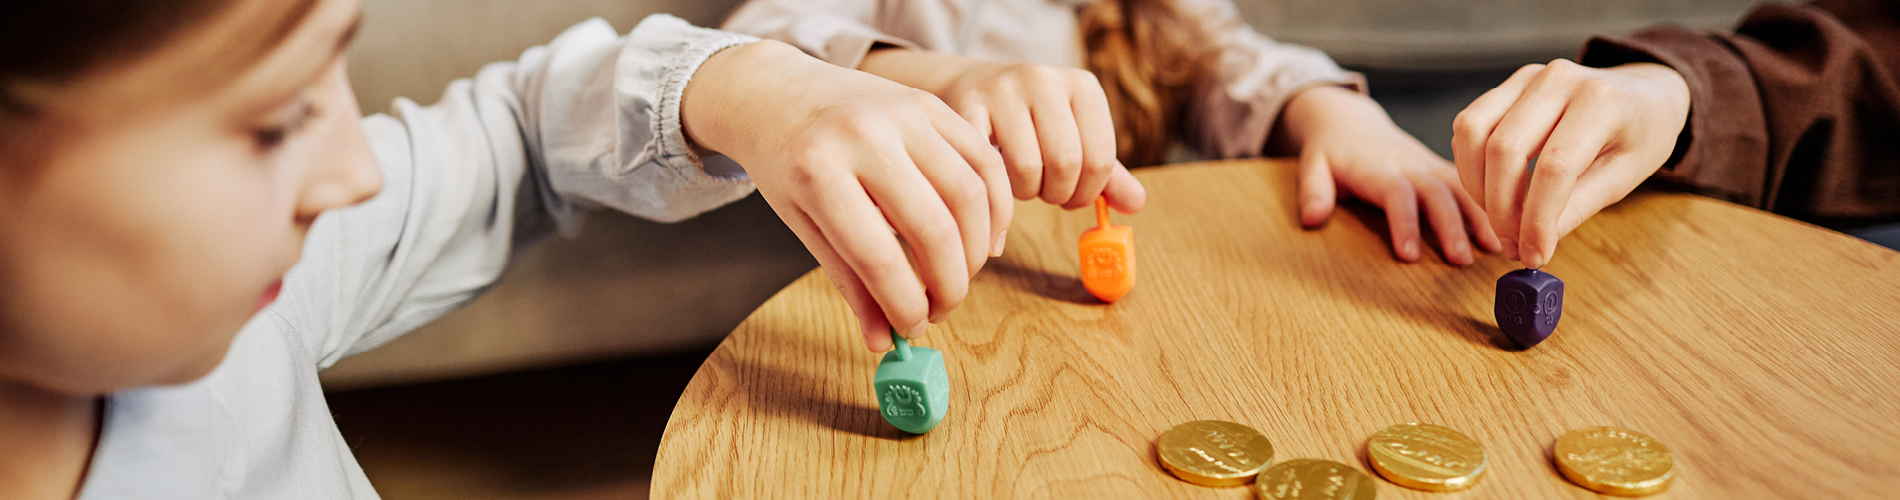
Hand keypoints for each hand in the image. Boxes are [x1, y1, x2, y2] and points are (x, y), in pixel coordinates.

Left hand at [681, 41, 1012, 350]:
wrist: (779, 92)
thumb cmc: (788, 163)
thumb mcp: (803, 223)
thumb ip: (848, 281)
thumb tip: (883, 341)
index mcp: (818, 172)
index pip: (877, 258)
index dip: (905, 305)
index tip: (913, 328)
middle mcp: (865, 137)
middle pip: (935, 228)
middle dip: (950, 285)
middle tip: (942, 309)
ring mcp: (904, 114)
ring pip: (970, 195)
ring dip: (976, 251)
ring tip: (959, 276)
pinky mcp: (932, 103)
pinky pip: (983, 160)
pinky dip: (994, 206)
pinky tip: (980, 237)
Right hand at [859, 49, 1145, 212]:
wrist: (976, 87)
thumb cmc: (1036, 124)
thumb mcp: (1076, 138)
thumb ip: (1107, 174)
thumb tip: (1135, 204)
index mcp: (1083, 86)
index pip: (1100, 160)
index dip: (1088, 192)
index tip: (1074, 196)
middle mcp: (1045, 78)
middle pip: (1066, 165)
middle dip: (1058, 194)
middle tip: (1047, 193)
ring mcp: (1004, 89)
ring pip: (1025, 170)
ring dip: (1025, 193)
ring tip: (1021, 183)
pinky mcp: (967, 106)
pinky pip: (987, 167)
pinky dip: (993, 192)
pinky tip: (993, 189)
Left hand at [1277, 86, 1501, 264]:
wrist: (1350, 121)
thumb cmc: (1329, 151)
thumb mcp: (1310, 164)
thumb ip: (1312, 190)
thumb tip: (1311, 218)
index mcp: (1376, 166)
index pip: (1394, 192)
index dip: (1403, 222)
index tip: (1409, 256)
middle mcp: (1408, 163)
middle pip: (1435, 191)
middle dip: (1450, 225)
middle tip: (1462, 261)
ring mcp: (1429, 164)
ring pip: (1462, 185)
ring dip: (1481, 216)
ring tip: (1500, 247)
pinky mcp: (1443, 167)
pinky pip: (1472, 182)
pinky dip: (1493, 203)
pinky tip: (1511, 227)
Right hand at [1452, 60, 1689, 267]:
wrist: (1644, 93)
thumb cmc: (1640, 136)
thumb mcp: (1624, 177)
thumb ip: (1578, 207)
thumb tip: (1536, 243)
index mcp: (1601, 102)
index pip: (1555, 167)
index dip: (1537, 218)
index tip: (1534, 254)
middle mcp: (1559, 79)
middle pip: (1504, 149)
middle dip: (1500, 208)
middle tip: (1512, 245)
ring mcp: (1528, 77)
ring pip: (1473, 132)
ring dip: (1476, 185)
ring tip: (1498, 218)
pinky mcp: (1508, 85)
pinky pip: (1469, 125)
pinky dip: (1470, 164)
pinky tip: (1491, 189)